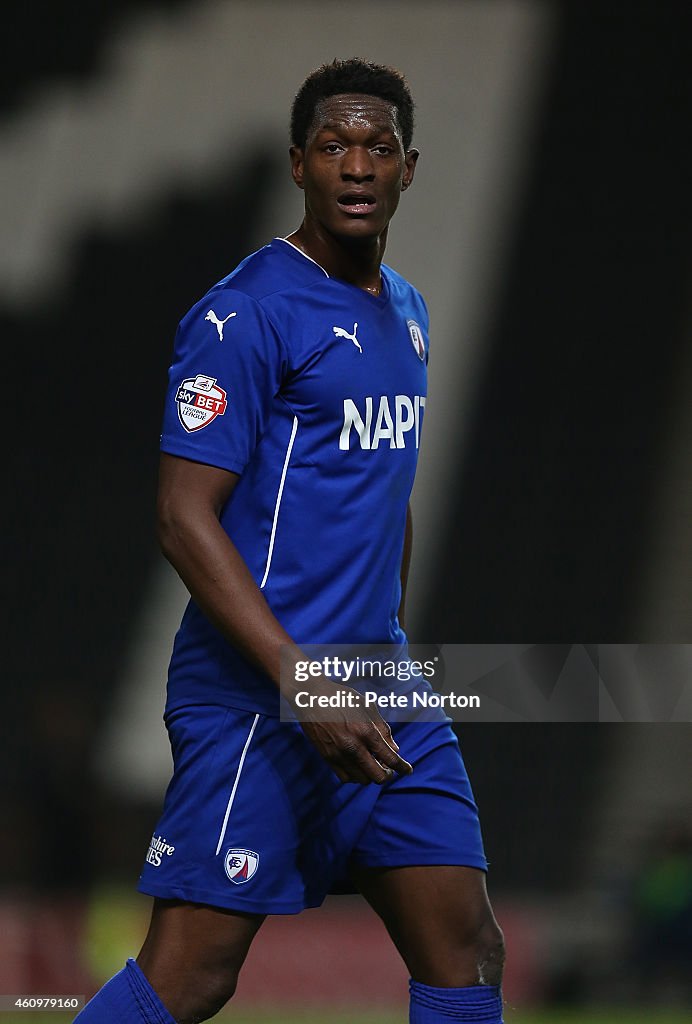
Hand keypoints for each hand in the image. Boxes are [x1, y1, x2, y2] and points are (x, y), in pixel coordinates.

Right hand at [295, 678, 412, 784]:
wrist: (310, 697)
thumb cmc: (341, 697)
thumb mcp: (366, 705)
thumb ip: (383, 728)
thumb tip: (394, 749)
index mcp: (365, 731)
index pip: (390, 758)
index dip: (402, 767)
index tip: (408, 770)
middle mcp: (353, 747)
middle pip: (377, 776)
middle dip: (388, 775)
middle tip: (389, 768)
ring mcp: (338, 755)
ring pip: (362, 780)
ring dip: (371, 775)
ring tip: (373, 764)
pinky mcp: (327, 758)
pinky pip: (345, 778)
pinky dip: (355, 776)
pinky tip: (358, 766)